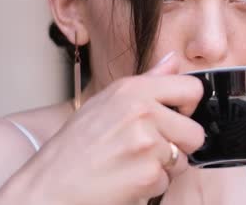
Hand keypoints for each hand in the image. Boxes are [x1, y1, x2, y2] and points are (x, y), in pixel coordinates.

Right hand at [20, 52, 204, 203]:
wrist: (49, 185)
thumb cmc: (75, 145)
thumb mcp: (107, 100)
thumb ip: (148, 80)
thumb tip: (173, 60)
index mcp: (134, 89)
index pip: (193, 88)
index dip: (189, 106)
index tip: (176, 116)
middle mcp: (143, 112)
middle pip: (195, 132)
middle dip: (178, 145)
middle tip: (149, 149)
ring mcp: (147, 144)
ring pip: (183, 160)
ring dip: (163, 167)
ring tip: (132, 163)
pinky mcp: (148, 174)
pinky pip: (167, 181)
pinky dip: (150, 185)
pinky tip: (126, 178)